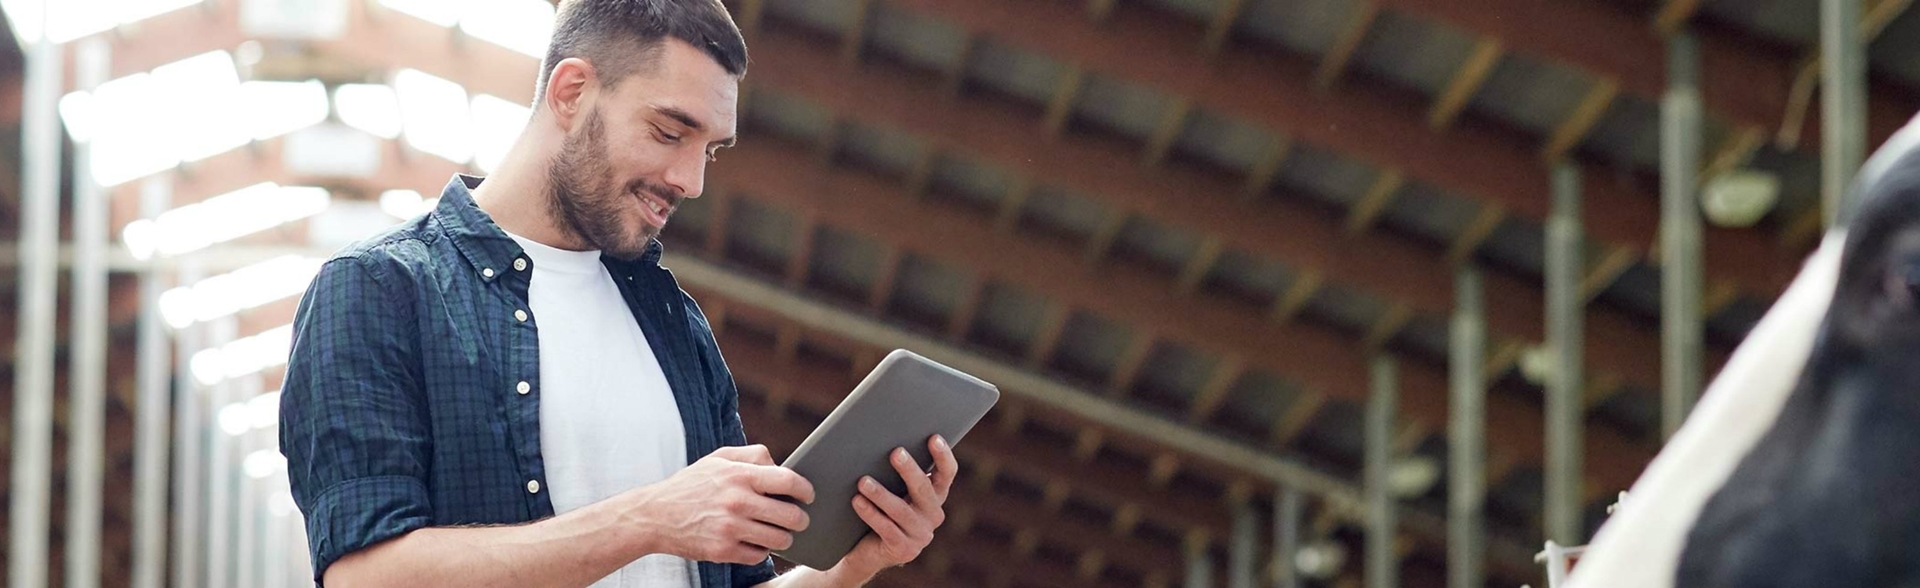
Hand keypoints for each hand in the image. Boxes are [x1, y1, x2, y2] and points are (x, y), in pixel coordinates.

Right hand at [621, 444, 815, 564]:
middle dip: (801, 519)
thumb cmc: (692, 484)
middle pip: (790, 515)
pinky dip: (761, 549)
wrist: (655, 515)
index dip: (806, 490)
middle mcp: (737, 502)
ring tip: (779, 532)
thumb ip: (752, 455)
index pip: (788, 481)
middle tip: (799, 519)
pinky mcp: (723, 550)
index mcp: (739, 475)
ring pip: (779, 539)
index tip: (808, 496)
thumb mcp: (718, 458)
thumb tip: (780, 463)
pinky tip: (755, 541)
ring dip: (784, 537)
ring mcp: (730, 528)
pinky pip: (759, 554)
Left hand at [837, 435, 957, 574]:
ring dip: (881, 494)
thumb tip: (882, 436)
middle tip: (896, 452)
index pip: (947, 474)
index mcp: (934, 496)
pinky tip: (857, 502)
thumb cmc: (878, 509)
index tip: (933, 438)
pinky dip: (871, 514)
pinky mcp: (903, 550)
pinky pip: (887, 529)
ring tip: (863, 481)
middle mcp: (933, 515)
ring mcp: (920, 535)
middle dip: (910, 470)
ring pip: (901, 510)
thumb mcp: (891, 489)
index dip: (943, 456)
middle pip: (924, 489)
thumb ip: (894, 470)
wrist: (865, 550)